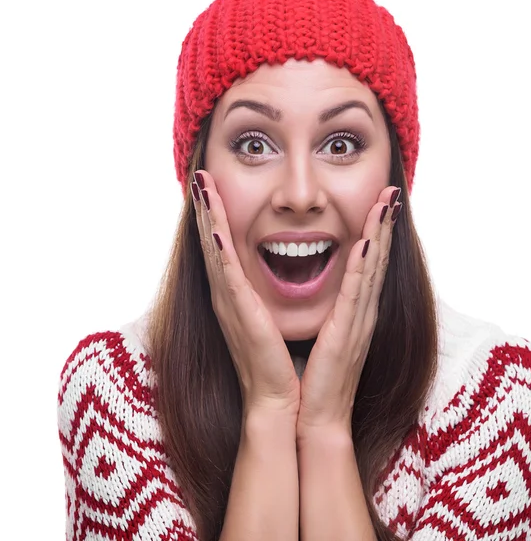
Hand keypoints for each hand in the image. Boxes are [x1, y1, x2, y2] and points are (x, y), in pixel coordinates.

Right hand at [191, 170, 300, 417]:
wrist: (283, 401)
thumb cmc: (281, 363)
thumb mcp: (275, 320)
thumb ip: (270, 297)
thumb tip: (285, 274)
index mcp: (239, 296)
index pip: (225, 248)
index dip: (216, 217)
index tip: (213, 188)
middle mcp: (229, 295)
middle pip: (212, 242)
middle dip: (205, 208)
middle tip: (199, 176)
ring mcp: (230, 302)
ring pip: (214, 250)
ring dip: (207, 216)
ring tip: (201, 184)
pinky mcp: (238, 313)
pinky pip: (226, 273)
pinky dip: (218, 247)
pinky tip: (213, 225)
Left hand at [296, 186, 401, 437]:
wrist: (310, 417)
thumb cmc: (313, 377)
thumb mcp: (323, 335)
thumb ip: (330, 311)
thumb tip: (323, 290)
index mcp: (353, 312)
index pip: (369, 264)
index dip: (377, 232)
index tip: (381, 202)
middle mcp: (362, 313)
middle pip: (377, 259)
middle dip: (384, 223)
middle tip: (392, 191)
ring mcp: (358, 323)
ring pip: (372, 269)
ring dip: (380, 234)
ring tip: (388, 202)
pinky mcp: (347, 335)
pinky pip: (356, 294)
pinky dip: (364, 267)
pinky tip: (367, 242)